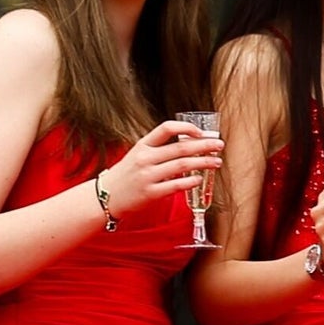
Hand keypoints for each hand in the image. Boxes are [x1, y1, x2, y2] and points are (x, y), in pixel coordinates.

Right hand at [102, 118, 223, 218]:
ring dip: (203, 163)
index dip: (186, 128)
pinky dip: (190, 182)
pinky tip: (200, 179)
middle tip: (219, 145)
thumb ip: (159, 149)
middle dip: (204, 145)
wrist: (104, 197)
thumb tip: (189, 144)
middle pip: (180, 147)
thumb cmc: (126, 175)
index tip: (201, 132)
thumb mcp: (137, 155)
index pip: (166, 128)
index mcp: (143, 145)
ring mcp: (147, 176)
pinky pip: (175, 186)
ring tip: (216, 162)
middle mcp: (145, 158)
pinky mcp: (150, 193)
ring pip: (181, 165)